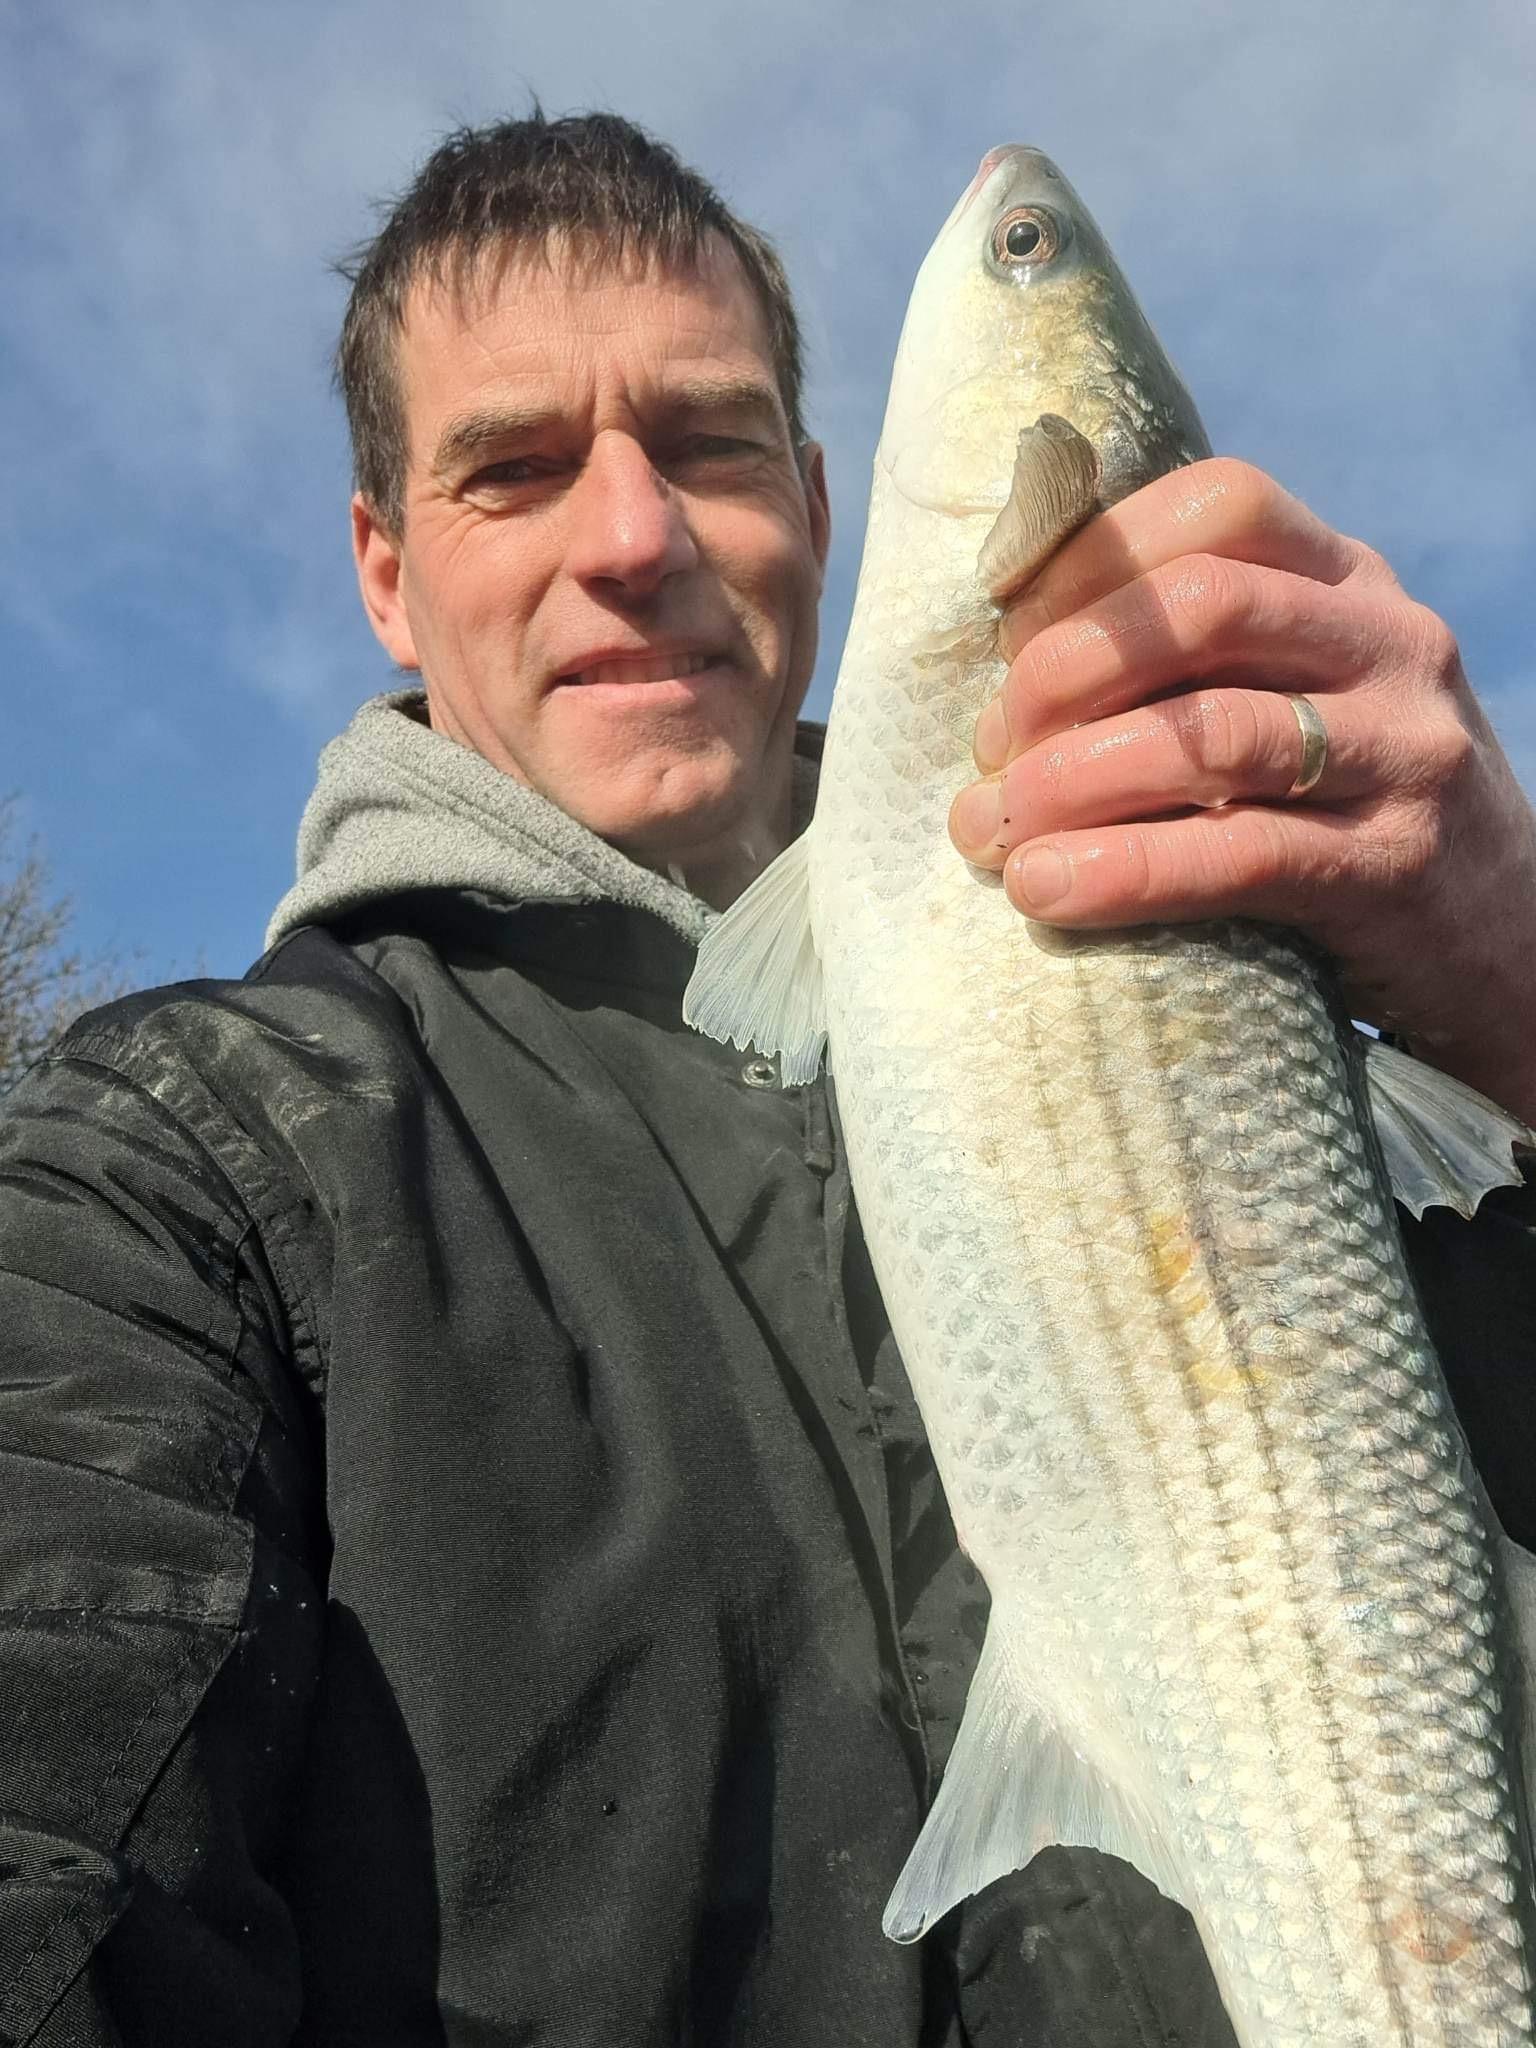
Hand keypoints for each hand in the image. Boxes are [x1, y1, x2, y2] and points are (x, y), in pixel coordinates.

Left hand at [947, 458, 1535, 1124]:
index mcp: (1349, 582)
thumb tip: (1001, 691)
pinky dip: (1124, 872)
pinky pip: (1240, 855)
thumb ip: (1190, 668)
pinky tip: (1046, 892)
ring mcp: (1406, 753)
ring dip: (1075, 780)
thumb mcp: (1293, 704)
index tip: (1004, 636)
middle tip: (991, 753)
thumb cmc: (1341, 818)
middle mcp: (1390, 644)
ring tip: (992, 832)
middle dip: (1065, 670)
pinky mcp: (1394, 869)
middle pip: (1206, 604)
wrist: (1502, 949)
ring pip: (1215, 732)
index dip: (1092, 557)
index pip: (1219, 505)